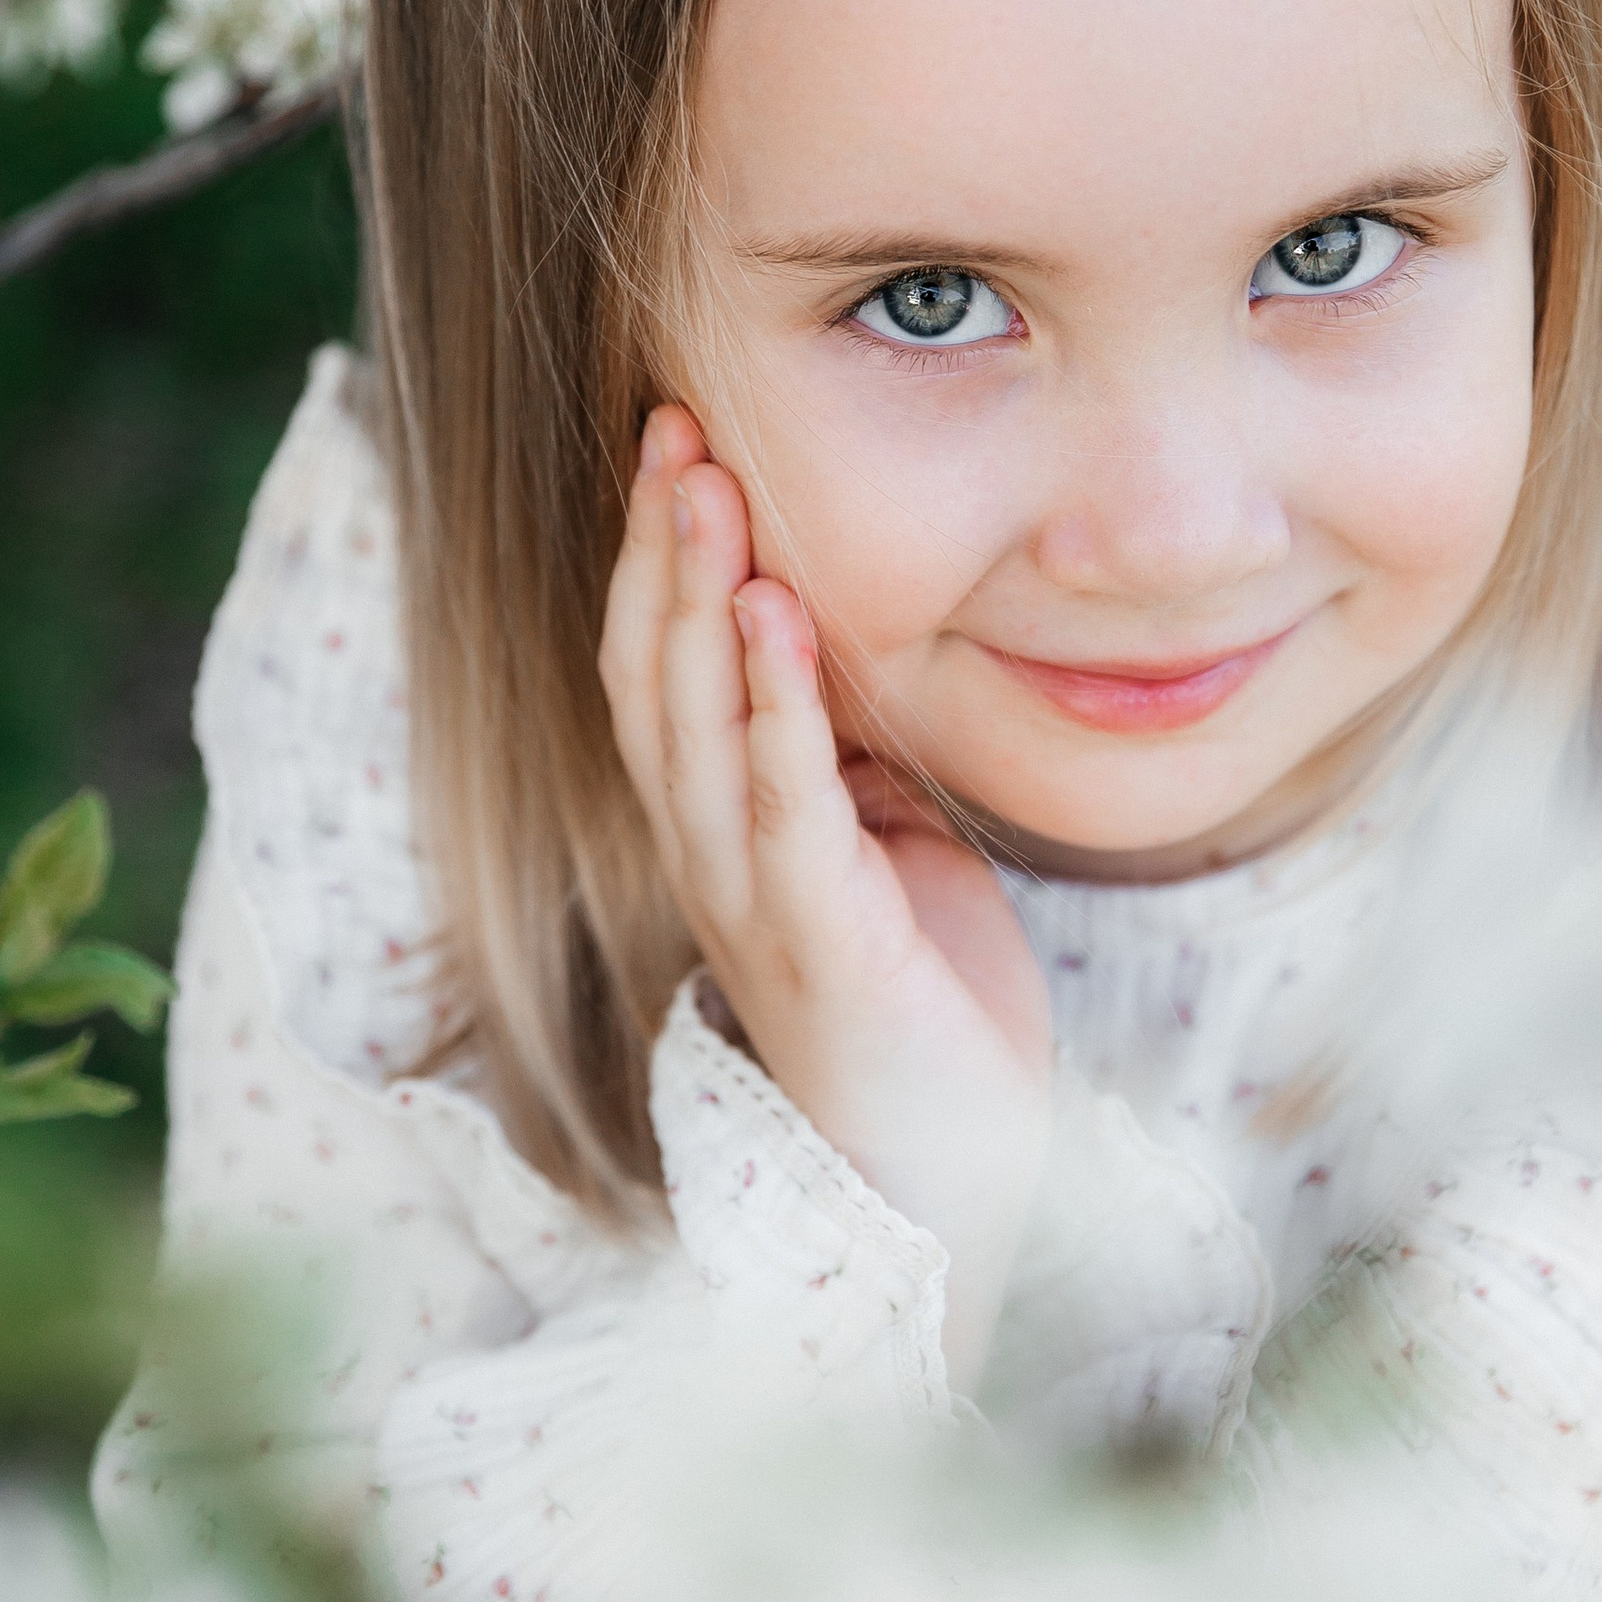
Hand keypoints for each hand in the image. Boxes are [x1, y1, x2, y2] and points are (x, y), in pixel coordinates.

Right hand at [600, 406, 1050, 1382]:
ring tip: (706, 489)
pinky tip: (773, 615)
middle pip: (651, 677)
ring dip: (696, 598)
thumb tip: (836, 638)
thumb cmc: (920, 1005)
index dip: (649, 559)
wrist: (952, 1172)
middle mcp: (707, 857)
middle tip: (673, 429)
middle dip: (658, 549)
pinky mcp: (821, 938)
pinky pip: (785, 800)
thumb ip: (841, 750)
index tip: (670, 441)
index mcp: (716, 830)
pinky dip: (775, 704)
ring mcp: (752, 900)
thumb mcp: (881, 841)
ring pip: (695, 726)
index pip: (652, 671)